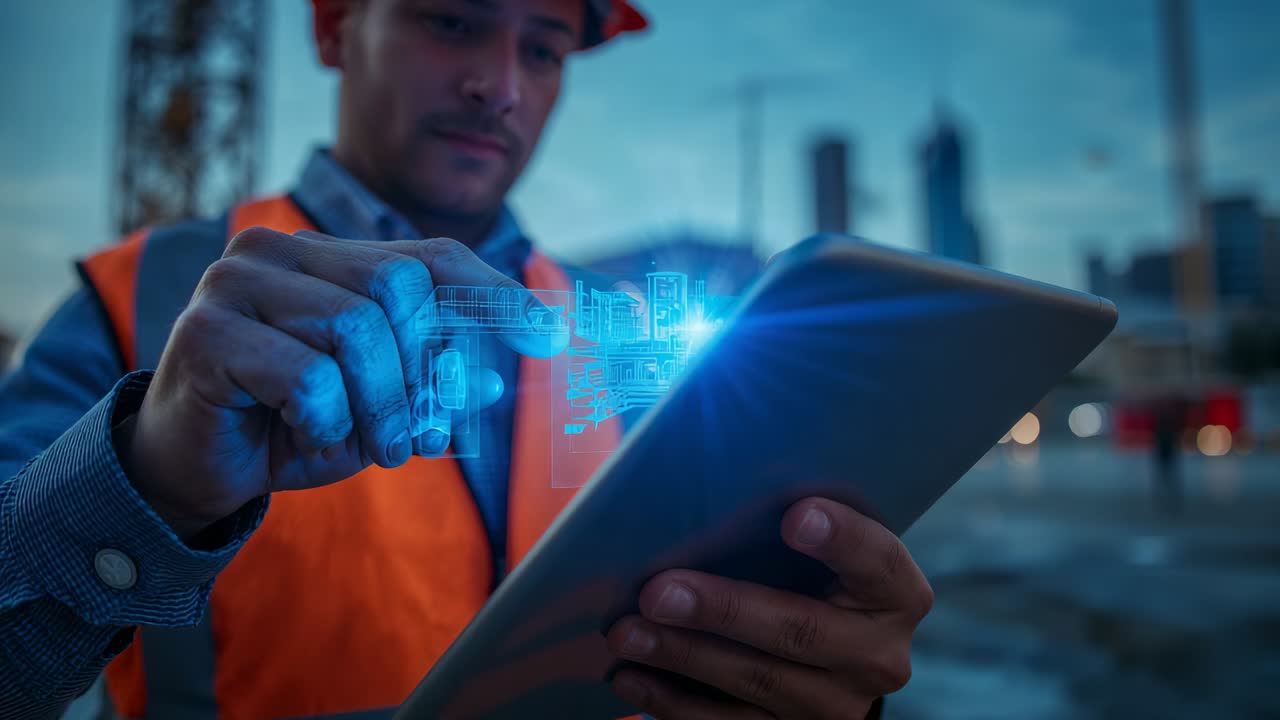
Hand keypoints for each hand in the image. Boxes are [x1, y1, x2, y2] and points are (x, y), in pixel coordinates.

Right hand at [122, 227, 564, 538]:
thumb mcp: (379, 406)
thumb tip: (487, 380)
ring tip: (371, 448)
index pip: (430, 259)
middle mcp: (278, 251)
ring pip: (358, 330)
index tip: (549, 333)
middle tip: (412, 436)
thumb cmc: (292, 425)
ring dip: (378, 407)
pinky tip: (302, 435)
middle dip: (420, 373)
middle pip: (400, 288)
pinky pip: (308, 376)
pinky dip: (325, 421)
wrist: (194, 470)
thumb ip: (430, 383)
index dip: (493, 293)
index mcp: (327, 257)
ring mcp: (236, 282)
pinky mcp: (205, 331)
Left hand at [605, 497, 932, 718]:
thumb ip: (785, 522)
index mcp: (896, 594)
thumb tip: (699, 482)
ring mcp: (837, 706)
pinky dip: (674, 702)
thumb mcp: (818, 550)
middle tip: (657, 591)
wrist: (827, 657)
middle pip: (802, 631)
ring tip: (627, 633)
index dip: (841, 539)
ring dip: (683, 656)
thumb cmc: (809, 576)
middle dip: (723, 609)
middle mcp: (878, 655)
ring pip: (758, 682)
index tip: (794, 516)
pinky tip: (633, 677)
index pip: (877, 561)